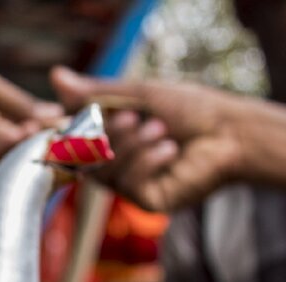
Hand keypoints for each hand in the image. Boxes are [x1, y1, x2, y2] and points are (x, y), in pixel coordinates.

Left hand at [0, 47, 63, 177]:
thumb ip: (15, 103)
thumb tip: (50, 113)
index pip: (17, 119)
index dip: (39, 122)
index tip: (65, 123)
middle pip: (11, 141)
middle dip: (33, 137)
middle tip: (58, 134)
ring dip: (17, 143)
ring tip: (35, 132)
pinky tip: (10, 136)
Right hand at [50, 67, 245, 210]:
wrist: (230, 132)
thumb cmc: (190, 109)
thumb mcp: (137, 94)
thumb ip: (95, 92)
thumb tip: (55, 76)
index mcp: (109, 137)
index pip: (71, 138)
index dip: (66, 131)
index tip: (69, 116)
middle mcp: (114, 164)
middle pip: (84, 157)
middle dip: (109, 134)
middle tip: (134, 116)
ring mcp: (130, 186)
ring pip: (106, 170)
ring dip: (132, 145)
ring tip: (159, 128)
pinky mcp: (147, 202)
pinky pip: (128, 184)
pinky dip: (146, 162)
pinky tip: (169, 149)